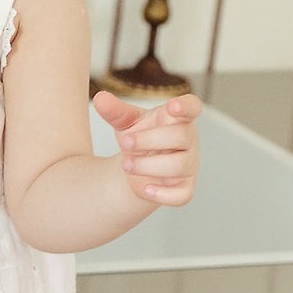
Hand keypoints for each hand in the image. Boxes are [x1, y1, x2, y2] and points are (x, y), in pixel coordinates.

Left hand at [92, 87, 201, 206]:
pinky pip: (182, 195)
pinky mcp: (184, 189)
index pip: (192, 107)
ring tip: (126, 164)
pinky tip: (144, 189)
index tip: (173, 107)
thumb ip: (116, 111)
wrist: (137, 168)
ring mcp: (189, 165)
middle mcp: (188, 141)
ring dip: (149, 165)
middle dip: (150, 140)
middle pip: (182, 136)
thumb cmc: (139, 138)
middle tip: (125, 143)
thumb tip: (100, 98)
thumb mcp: (126, 123)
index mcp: (177, 118)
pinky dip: (163, 194)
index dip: (186, 106)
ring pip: (179, 165)